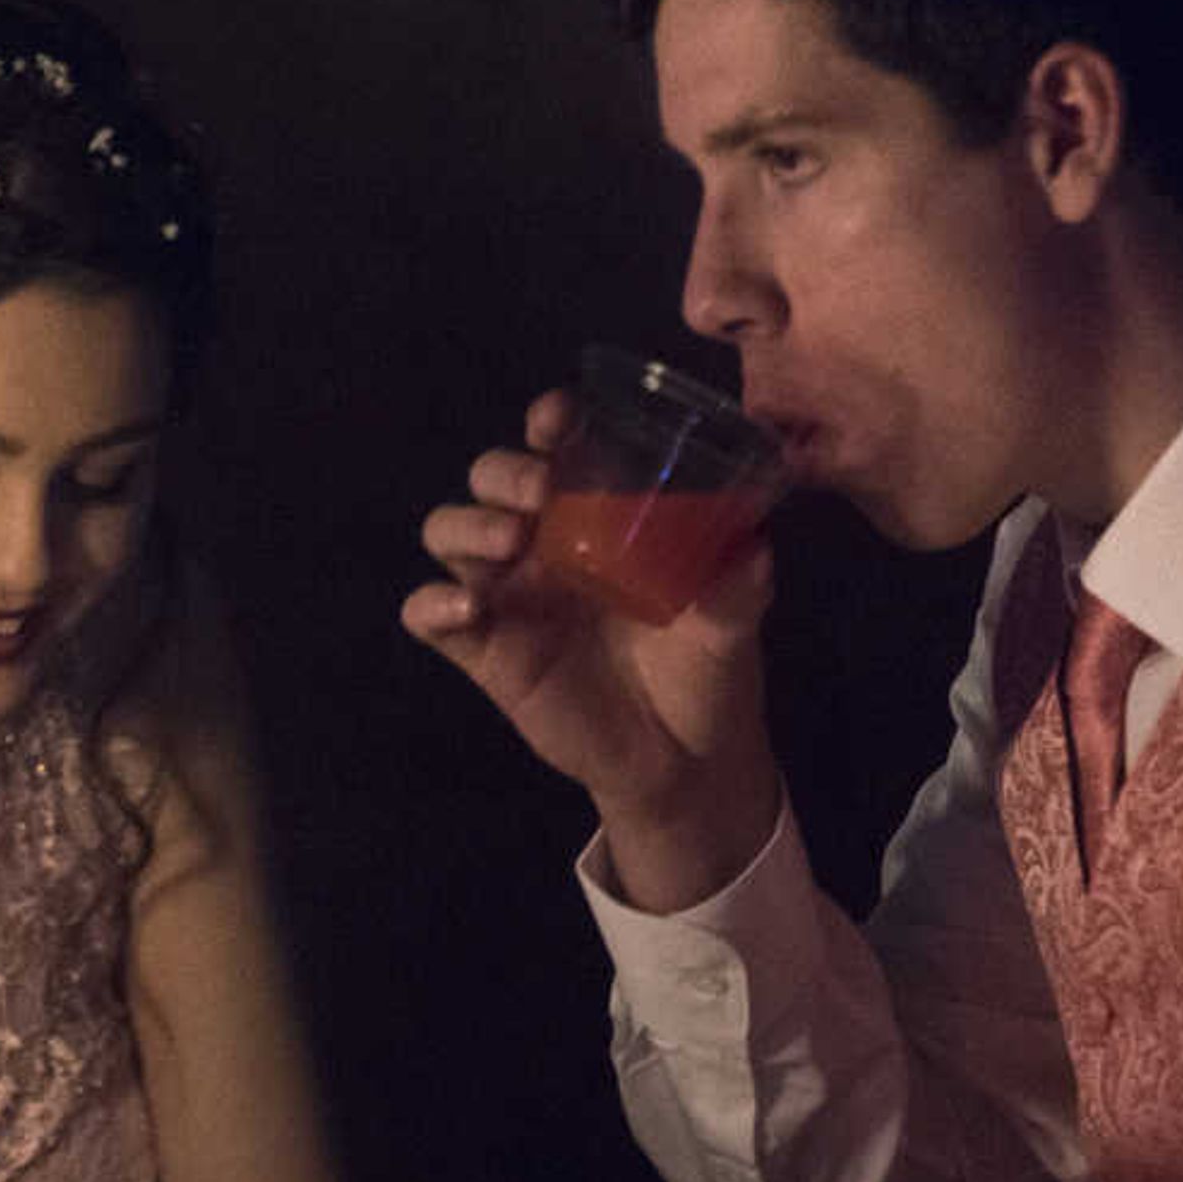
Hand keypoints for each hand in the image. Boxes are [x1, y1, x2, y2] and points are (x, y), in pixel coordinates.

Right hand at [400, 388, 785, 905]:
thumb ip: (739, 587)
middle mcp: (543, 543)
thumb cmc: (705, 670)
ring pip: (449, 532)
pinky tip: (466, 609)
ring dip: (467, 524)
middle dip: (504, 472)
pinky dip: (433, 604)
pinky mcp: (482, 650)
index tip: (561, 420)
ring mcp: (508, 594)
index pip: (559, 448)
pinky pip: (428, 615)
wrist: (684, 762)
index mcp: (599, 516)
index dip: (551, 422)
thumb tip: (754, 549)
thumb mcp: (733, 624)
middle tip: (540, 493)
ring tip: (510, 542)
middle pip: (490, 479)